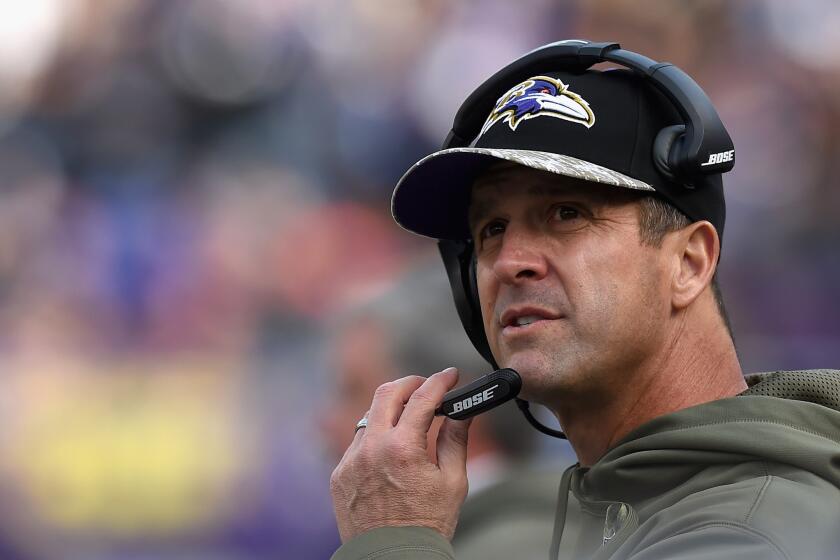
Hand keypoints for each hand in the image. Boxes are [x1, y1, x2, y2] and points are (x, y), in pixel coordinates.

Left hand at [330, 368, 471, 541]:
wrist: (393, 558)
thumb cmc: (428, 524)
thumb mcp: (452, 481)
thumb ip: (456, 439)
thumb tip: (463, 411)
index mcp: (402, 449)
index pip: (423, 398)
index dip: (440, 381)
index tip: (451, 375)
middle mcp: (372, 449)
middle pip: (387, 393)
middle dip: (410, 383)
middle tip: (427, 385)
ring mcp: (350, 461)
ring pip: (369, 416)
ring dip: (391, 410)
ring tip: (410, 418)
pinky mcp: (339, 474)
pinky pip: (357, 442)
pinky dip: (376, 436)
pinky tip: (390, 447)